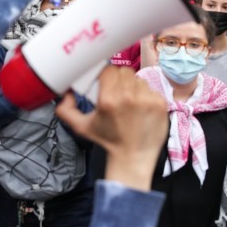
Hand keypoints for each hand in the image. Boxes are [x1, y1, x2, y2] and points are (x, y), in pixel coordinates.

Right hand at [57, 66, 167, 191]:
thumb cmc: (108, 141)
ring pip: (138, 80)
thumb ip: (66, 110)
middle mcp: (129, 97)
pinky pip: (151, 89)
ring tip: (130, 102)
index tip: (106, 85)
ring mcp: (147, 100)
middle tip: (118, 92)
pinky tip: (141, 109)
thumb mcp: (82, 127)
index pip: (109, 70)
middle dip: (120, 80)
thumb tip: (66, 93)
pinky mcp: (160, 104)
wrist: (133, 157)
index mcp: (108, 100)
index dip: (107, 76)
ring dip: (133, 87)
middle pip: (125, 72)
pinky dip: (146, 96)